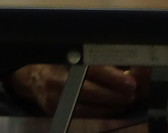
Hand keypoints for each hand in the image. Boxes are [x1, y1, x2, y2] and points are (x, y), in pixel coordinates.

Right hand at [7, 63, 138, 117]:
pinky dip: (97, 114)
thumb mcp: (82, 52)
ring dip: (108, 107)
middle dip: (114, 96)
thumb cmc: (64, 60)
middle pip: (90, 91)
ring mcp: (54, 97)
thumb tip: (131, 67)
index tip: (130, 83)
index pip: (94, 69)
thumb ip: (104, 59)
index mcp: (68, 60)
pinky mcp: (52, 110)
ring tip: (124, 103)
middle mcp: (58, 79)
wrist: (35, 74)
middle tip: (132, 95)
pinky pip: (78, 115)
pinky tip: (110, 109)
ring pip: (85, 107)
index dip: (114, 78)